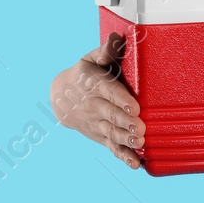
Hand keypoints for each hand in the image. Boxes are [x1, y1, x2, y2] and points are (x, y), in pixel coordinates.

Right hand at [49, 32, 146, 169]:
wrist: (62, 98)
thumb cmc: (85, 74)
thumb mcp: (91, 59)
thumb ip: (106, 51)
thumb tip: (116, 37)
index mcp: (95, 85)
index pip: (109, 93)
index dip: (121, 100)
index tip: (134, 106)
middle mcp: (95, 106)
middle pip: (111, 116)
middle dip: (126, 123)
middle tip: (141, 128)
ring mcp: (97, 124)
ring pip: (112, 133)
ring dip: (126, 140)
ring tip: (140, 143)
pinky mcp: (101, 136)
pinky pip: (112, 147)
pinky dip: (124, 157)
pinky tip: (136, 164)